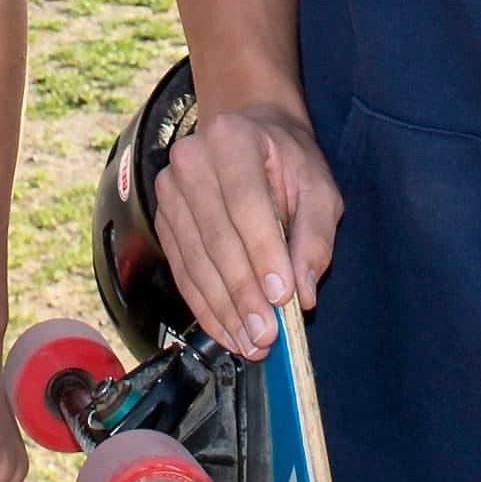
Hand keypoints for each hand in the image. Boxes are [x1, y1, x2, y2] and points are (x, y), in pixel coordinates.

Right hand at [153, 100, 342, 360]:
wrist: (249, 137)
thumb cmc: (288, 164)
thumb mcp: (318, 189)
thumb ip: (316, 237)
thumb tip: (302, 294)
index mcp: (232, 139)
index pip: (246, 202)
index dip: (263, 252)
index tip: (282, 297)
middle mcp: (191, 160)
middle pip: (216, 237)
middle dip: (242, 292)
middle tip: (266, 335)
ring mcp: (169, 190)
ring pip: (195, 260)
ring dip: (223, 308)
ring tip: (250, 343)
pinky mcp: (162, 220)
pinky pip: (182, 270)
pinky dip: (205, 306)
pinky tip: (227, 332)